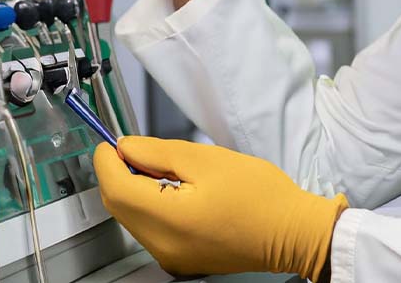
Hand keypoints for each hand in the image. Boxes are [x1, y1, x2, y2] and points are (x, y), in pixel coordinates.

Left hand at [94, 137, 348, 279]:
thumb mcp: (208, 159)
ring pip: (133, 218)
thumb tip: (127, 148)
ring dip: (135, 190)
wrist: (293, 233)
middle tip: (137, 149)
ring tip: (164, 168)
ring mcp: (170, 257)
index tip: (110, 141)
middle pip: (119, 206)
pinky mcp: (180, 260)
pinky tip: (173, 190)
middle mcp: (162, 246)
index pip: (115, 188)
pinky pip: (151, 230)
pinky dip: (151, 206)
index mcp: (169, 219)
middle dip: (119, 174)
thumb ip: (159, 152)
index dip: (107, 161)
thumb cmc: (260, 195)